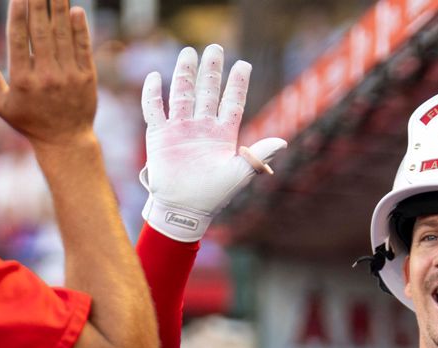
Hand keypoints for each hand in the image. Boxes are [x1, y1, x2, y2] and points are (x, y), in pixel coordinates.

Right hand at [0, 0, 97, 147]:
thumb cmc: (30, 123)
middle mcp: (46, 76)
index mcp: (22, 80)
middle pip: (40, 33)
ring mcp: (69, 77)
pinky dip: (80, 30)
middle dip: (38, 5)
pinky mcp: (87, 79)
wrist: (66, 141)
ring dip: (59, 10)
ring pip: (63, 37)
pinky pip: (83, 50)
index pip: (18, 40)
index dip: (18, 15)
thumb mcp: (2, 106)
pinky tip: (77, 11)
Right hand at [142, 44, 286, 241]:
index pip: (232, 102)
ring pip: (183, 93)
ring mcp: (180, 128)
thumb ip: (259, 154)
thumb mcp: (240, 173)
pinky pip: (154, 109)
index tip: (244, 65)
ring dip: (185, 73)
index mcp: (223, 134)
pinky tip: (155, 76)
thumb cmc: (214, 194)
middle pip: (208, 91)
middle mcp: (202, 126)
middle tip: (216, 48)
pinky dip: (153, 93)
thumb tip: (284, 142)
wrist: (185, 208)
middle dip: (211, 70)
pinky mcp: (160, 135)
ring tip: (189, 53)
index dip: (238, 84)